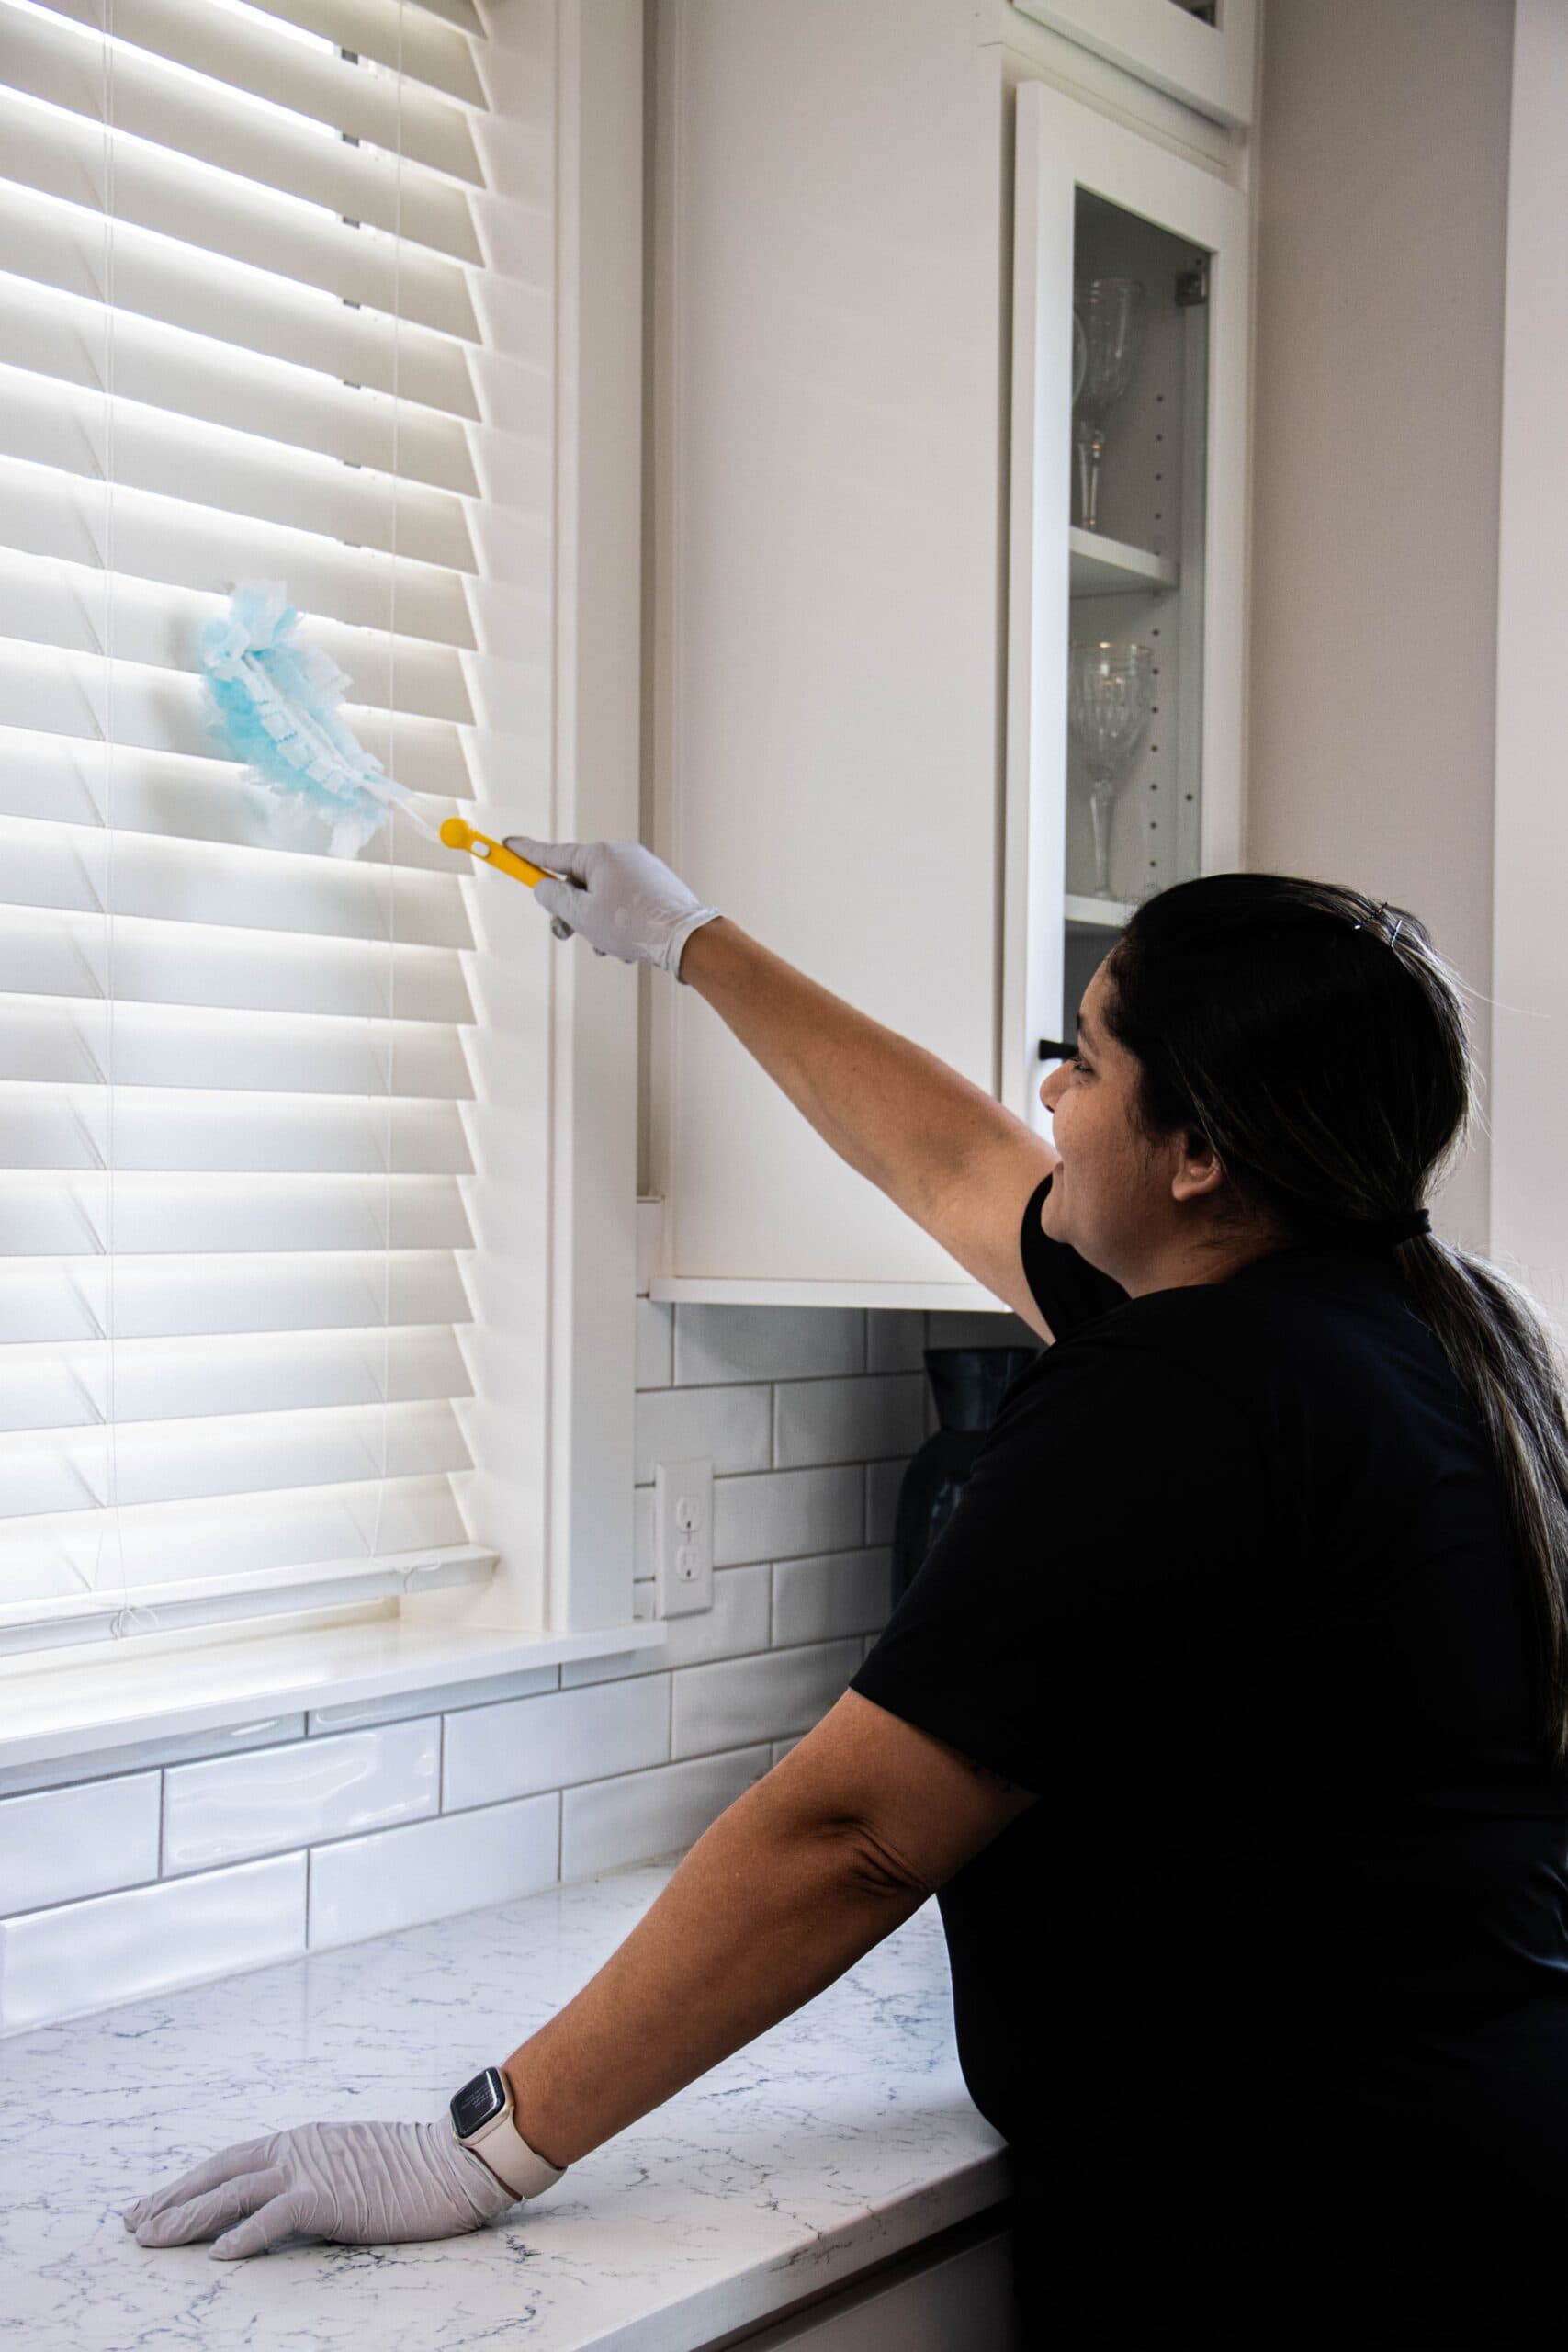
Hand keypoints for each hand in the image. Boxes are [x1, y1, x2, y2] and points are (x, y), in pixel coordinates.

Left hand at [122, 2116, 515, 2260]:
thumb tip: (281, 2205)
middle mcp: (298, 2148)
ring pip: (233, 2193)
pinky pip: (273, 2218)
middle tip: (134, 2222)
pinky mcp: (329, 2197)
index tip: (155, 2202)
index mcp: (303, 2140)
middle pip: (219, 2173)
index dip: (190, 2183)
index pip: (231, 2161)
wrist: (456, 2163)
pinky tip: (216, 2255)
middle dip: (172, 2198)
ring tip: (153, 2238)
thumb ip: (313, 2178)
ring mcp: (312, 2170)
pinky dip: (241, 2236)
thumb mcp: (351, 2164)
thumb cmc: (412, 2170)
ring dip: (188, 2217)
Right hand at [503, 837, 719, 979]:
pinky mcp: (656, 886)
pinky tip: (629, 947)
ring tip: (609, 947)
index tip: (507, 844)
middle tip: (564, 934)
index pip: (552, 853)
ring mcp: (641, 870)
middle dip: (569, 912)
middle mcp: (621, 855)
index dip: (526, 852)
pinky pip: (624, 904)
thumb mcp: (582, 915)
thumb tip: (543, 887)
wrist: (686, 937)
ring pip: (602, 898)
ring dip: (597, 926)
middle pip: (578, 881)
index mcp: (599, 855)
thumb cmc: (633, 925)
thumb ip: (555, 899)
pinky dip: (618, 926)